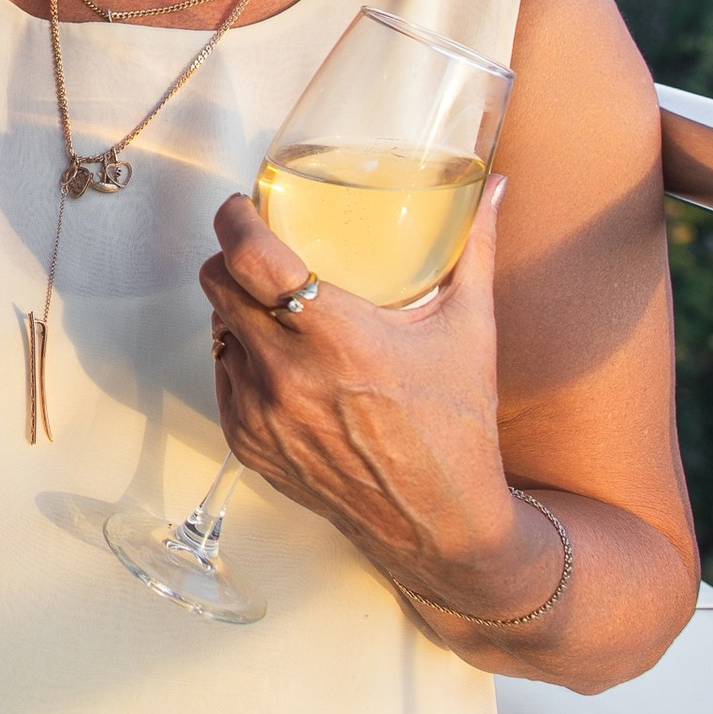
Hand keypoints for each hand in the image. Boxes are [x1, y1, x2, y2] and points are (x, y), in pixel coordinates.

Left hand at [199, 179, 557, 620]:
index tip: (244, 205)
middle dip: (232, 257)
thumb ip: (477, 249)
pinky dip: (243, 358)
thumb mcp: (471, 330)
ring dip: (237, 310)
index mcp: (335, 337)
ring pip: (217, 330)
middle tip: (260, 249)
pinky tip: (279, 356)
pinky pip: (224, 377)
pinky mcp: (248, 443)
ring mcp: (260, 413)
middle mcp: (286, 374)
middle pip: (217, 283)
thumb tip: (495, 187)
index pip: (248, 256)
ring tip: (273, 303)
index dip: (234, 220)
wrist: (441, 526)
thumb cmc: (458, 427)